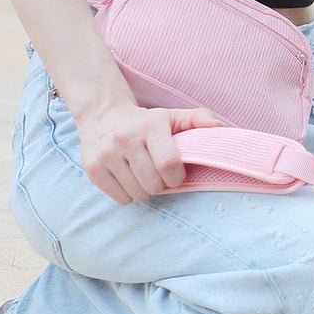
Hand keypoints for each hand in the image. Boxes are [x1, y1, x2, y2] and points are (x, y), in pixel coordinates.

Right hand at [75, 103, 222, 204]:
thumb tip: (220, 128)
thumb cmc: (146, 121)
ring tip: (143, 176)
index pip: (169, 164)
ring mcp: (107, 154)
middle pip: (153, 184)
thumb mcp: (173, 116)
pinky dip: (128, 194)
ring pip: (137, 194)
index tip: (177, 174)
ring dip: (145, 190)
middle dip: (161, 185)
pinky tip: (128, 178)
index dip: (177, 177)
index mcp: (151, 125)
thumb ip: (199, 120)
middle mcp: (126, 138)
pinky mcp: (92, 168)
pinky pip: (120, 198)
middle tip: (159, 175)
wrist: (103, 115)